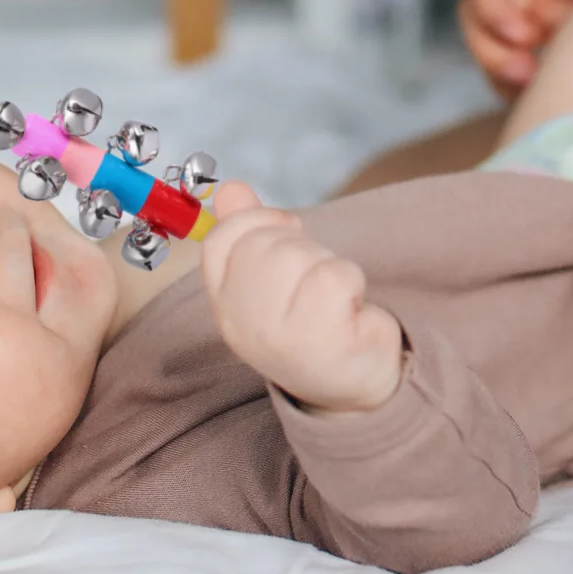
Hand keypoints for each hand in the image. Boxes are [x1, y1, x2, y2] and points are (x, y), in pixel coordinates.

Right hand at [201, 183, 403, 413]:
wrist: (352, 384)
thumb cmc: (311, 318)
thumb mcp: (271, 276)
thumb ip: (248, 229)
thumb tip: (230, 189)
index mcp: (224, 303)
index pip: (220, 239)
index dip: (256, 220)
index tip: (287, 230)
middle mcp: (241, 323)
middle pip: (263, 242)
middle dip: (299, 246)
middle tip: (313, 280)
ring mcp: (276, 335)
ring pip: (299, 255)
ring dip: (327, 264)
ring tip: (330, 298)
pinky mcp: (318, 342)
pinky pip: (334, 275)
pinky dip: (351, 282)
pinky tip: (349, 311)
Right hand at [459, 0, 572, 94]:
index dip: (492, 0)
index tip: (523, 35)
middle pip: (478, 13)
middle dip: (490, 48)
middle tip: (527, 77)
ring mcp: (545, 22)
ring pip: (493, 49)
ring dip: (502, 75)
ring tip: (541, 96)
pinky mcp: (560, 55)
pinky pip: (523, 80)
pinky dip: (531, 98)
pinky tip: (566, 111)